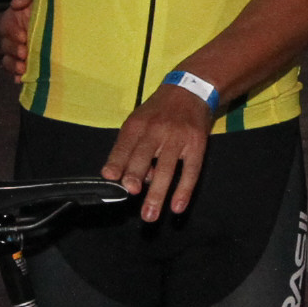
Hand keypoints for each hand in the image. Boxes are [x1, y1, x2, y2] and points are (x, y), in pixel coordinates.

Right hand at [0, 0, 33, 83]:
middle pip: (6, 45)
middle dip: (13, 51)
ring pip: (10, 59)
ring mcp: (26, 48)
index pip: (7, 25)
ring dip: (14, 65)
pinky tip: (22, 80)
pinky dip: (19, 76)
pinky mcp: (35, 61)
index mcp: (18, 16)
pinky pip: (21, 71)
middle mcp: (20, 33)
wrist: (80, 5)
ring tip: (24, 69)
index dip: (12, 32)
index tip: (23, 37)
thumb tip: (16, 4)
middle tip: (24, 54)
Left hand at [103, 85, 211, 220]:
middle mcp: (156, 130)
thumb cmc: (158, 112)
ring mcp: (178, 138)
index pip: (124, 145)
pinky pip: (191, 170)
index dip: (117, 161)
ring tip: (150, 215)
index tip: (111, 177)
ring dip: (158, 194)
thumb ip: (129, 147)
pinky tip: (177, 206)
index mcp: (137, 124)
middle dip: (136, 175)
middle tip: (131, 193)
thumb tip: (123, 178)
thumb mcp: (138, 122)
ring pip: (166, 168)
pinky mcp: (197, 145)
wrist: (191, 90)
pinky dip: (184, 190)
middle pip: (144, 156)